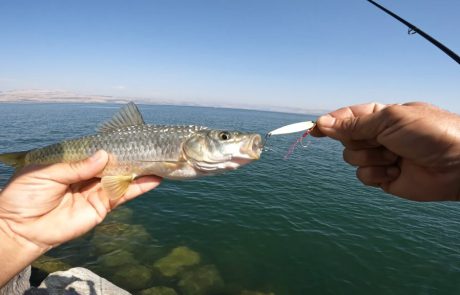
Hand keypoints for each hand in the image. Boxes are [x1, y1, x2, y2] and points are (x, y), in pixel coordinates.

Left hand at [0, 150, 160, 286]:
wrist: (20, 229)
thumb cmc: (24, 196)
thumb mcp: (46, 172)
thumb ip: (76, 166)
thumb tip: (104, 155)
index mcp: (73, 162)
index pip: (96, 149)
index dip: (112, 144)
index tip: (131, 136)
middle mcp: (88, 174)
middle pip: (114, 162)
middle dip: (131, 154)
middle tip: (152, 146)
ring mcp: (97, 190)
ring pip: (123, 177)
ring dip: (141, 169)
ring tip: (161, 159)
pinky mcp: (103, 206)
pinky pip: (123, 195)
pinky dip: (140, 187)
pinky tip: (155, 179)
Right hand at [312, 102, 459, 200]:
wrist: (458, 164)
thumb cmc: (429, 133)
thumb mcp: (388, 120)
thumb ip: (353, 124)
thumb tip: (321, 123)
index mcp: (380, 116)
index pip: (346, 117)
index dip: (328, 122)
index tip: (312, 129)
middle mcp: (377, 136)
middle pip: (345, 139)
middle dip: (358, 140)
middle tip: (379, 140)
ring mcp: (380, 157)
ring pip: (352, 158)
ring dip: (370, 158)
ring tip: (395, 157)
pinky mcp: (384, 178)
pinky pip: (363, 177)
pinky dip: (376, 174)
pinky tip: (396, 172)